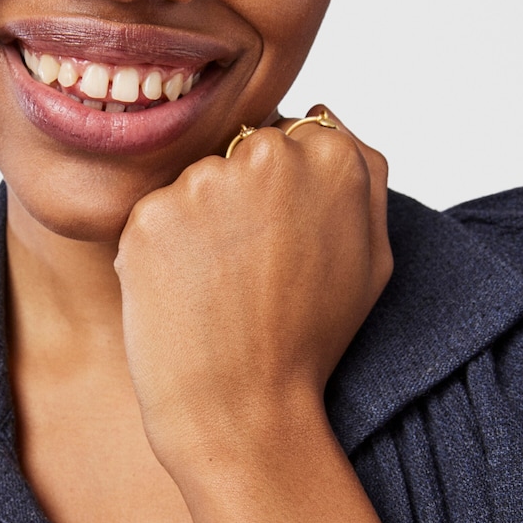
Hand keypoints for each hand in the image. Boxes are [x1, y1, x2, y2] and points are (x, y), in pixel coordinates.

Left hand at [114, 105, 391, 481]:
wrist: (244, 407)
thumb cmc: (310, 339)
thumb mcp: (372, 256)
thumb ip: (362, 173)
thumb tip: (324, 114)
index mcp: (331, 155)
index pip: (288, 136)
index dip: (279, 192)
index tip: (279, 240)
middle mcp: (267, 153)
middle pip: (237, 152)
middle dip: (237, 197)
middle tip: (246, 267)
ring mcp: (204, 182)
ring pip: (192, 184)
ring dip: (197, 222)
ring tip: (216, 286)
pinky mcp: (150, 214)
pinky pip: (153, 217)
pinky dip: (160, 250)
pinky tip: (182, 293)